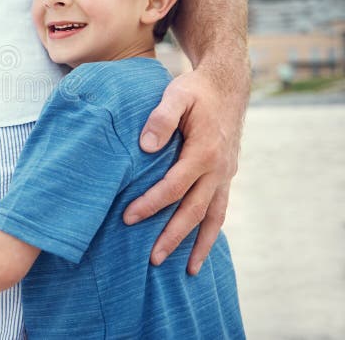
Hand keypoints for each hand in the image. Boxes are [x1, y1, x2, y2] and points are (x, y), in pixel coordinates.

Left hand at [124, 65, 246, 274]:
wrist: (227, 84)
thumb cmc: (196, 90)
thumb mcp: (177, 94)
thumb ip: (161, 117)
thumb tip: (146, 146)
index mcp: (204, 151)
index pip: (174, 186)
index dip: (151, 204)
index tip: (128, 218)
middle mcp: (218, 168)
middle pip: (194, 210)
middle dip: (174, 236)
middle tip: (153, 259)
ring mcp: (225, 174)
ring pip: (214, 216)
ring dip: (200, 244)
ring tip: (189, 271)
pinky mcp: (225, 175)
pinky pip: (219, 208)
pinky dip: (211, 229)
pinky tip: (200, 246)